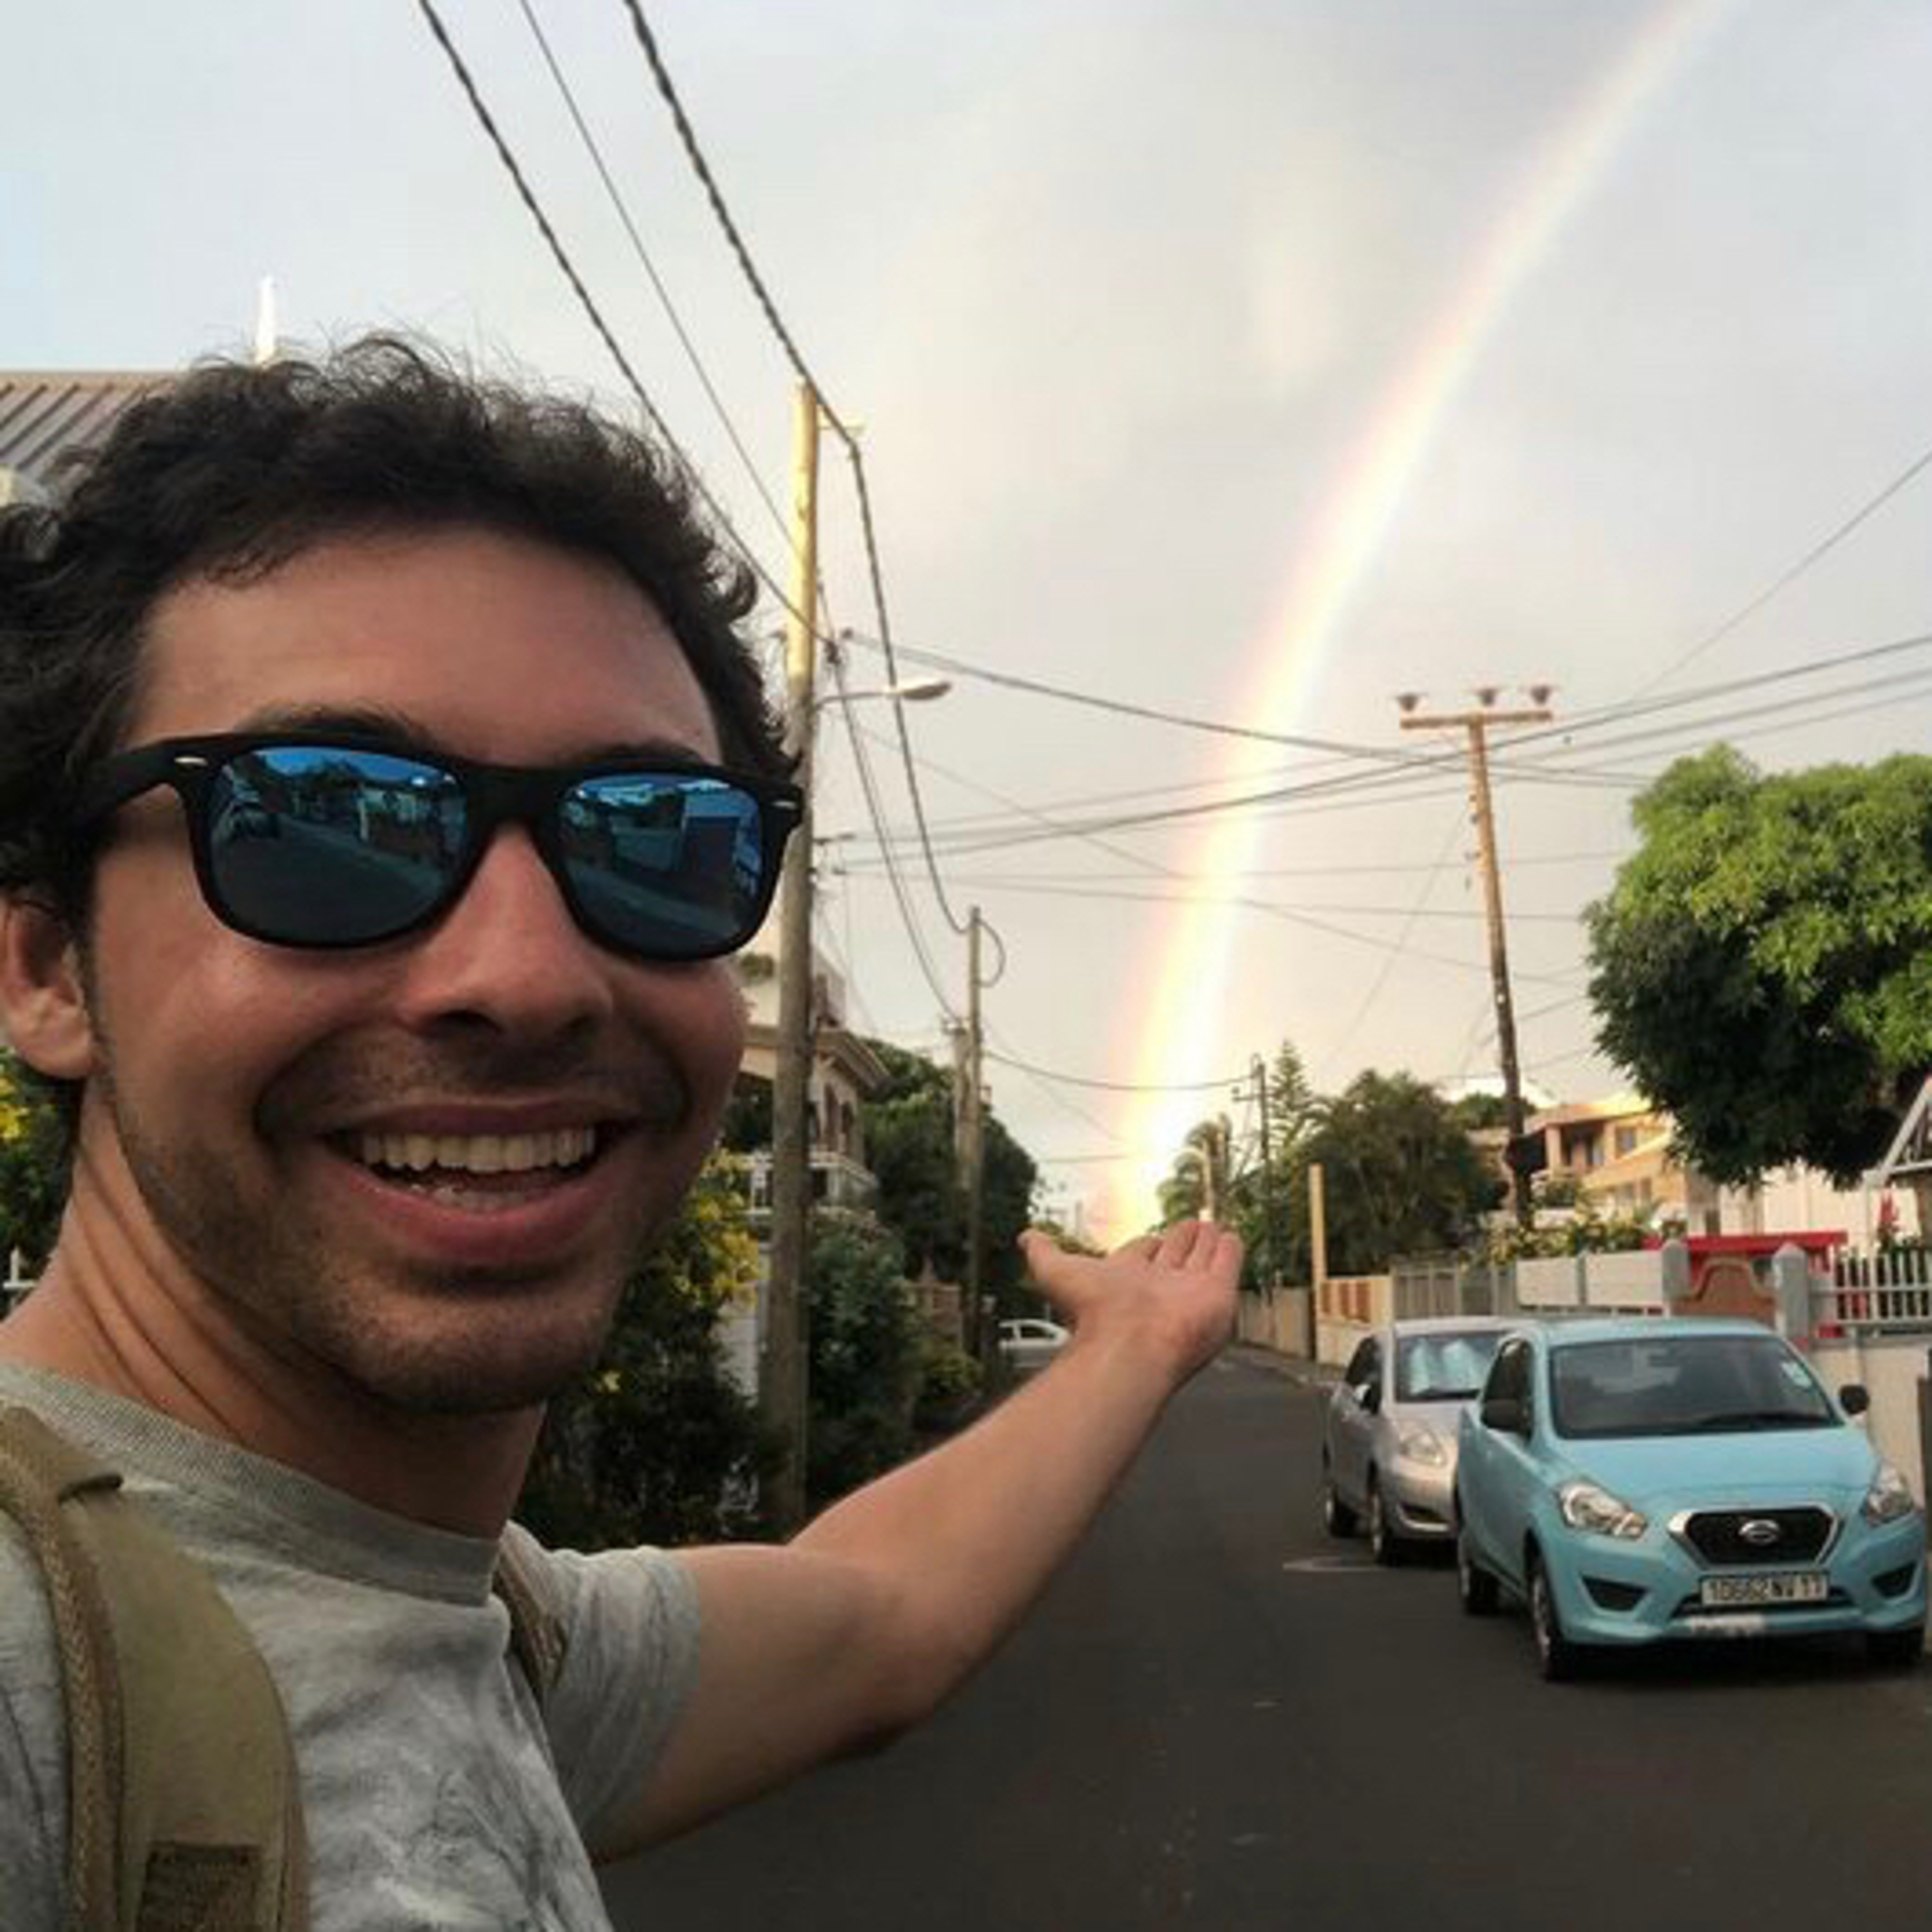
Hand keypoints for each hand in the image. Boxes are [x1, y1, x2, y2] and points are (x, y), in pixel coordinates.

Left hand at [1017, 1220, 1240, 1386]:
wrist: (1130, 1344)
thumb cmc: (1094, 1312)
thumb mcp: (1056, 1272)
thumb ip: (1043, 1253)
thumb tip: (1025, 1237)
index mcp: (1126, 1281)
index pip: (1140, 1255)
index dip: (1146, 1245)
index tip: (1153, 1237)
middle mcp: (1159, 1286)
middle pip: (1173, 1256)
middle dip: (1180, 1240)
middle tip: (1190, 1226)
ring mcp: (1190, 1290)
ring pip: (1200, 1257)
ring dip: (1206, 1241)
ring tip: (1212, 1227)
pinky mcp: (1217, 1292)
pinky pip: (1227, 1263)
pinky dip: (1229, 1249)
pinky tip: (1231, 1237)